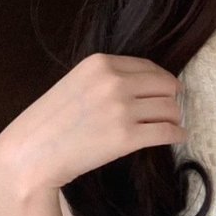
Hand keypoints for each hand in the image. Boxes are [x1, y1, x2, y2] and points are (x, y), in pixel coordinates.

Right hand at [0, 53, 185, 192]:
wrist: (36, 151)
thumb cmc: (54, 122)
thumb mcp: (78, 84)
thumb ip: (107, 80)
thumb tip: (143, 87)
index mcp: (101, 64)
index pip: (149, 67)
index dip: (164, 80)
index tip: (169, 89)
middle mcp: (114, 82)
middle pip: (165, 86)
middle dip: (172, 98)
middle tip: (173, 110)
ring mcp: (122, 110)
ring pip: (169, 109)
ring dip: (175, 118)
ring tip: (173, 125)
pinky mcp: (128, 138)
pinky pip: (167, 132)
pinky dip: (178, 134)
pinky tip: (179, 137)